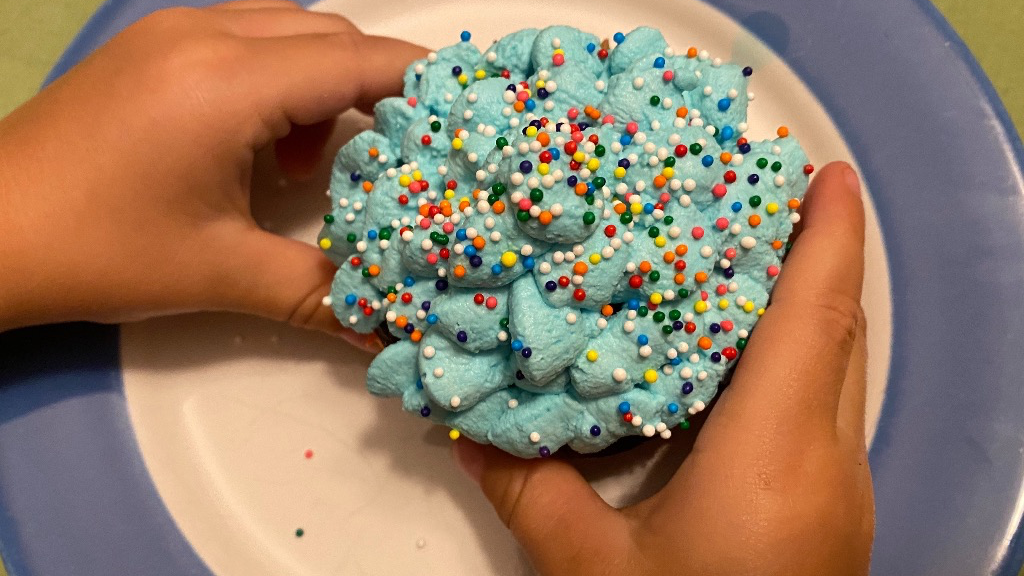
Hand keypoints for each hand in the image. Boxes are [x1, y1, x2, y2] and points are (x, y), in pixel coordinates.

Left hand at [0, 0, 422, 344]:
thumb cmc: (99, 249)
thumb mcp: (219, 273)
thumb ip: (317, 294)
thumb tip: (386, 332)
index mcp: (228, 81)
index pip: (354, 59)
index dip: (419, 82)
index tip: (463, 115)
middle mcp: (204, 33)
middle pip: (327, 33)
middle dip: (374, 86)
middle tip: (398, 152)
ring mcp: (171, 32)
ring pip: (286, 29)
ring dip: (320, 83)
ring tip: (314, 159)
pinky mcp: (150, 47)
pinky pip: (244, 38)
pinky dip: (277, 80)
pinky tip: (261, 145)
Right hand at [454, 162, 874, 575]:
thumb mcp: (595, 572)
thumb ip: (533, 496)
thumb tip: (467, 437)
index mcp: (774, 453)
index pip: (815, 317)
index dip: (826, 235)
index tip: (825, 171)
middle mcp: (828, 456)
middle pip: (839, 330)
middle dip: (819, 255)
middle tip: (768, 199)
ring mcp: (842, 484)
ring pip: (842, 366)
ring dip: (812, 306)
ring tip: (756, 259)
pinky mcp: (835, 508)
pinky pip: (830, 405)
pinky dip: (803, 357)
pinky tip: (749, 360)